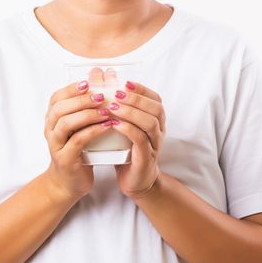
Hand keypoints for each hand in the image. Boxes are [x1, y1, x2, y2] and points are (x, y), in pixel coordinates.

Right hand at [43, 79, 113, 200]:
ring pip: (66, 123)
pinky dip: (93, 131)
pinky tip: (108, 125)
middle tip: (101, 95)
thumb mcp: (80, 126)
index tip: (89, 82)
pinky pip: (78, 141)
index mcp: (52, 120)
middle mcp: (50, 130)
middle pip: (60, 108)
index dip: (71, 88)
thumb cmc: (77, 150)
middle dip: (81, 99)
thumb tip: (98, 75)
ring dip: (87, 114)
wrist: (69, 182)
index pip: (56, 98)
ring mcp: (56, 145)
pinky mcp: (65, 159)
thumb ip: (86, 105)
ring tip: (107, 109)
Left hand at [109, 81, 165, 198]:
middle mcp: (159, 131)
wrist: (134, 181)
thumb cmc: (126, 151)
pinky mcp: (146, 158)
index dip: (141, 89)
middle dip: (136, 98)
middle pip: (155, 108)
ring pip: (150, 123)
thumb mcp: (121, 127)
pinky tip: (115, 125)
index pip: (155, 99)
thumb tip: (102, 81)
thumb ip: (115, 108)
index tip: (124, 82)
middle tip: (116, 92)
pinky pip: (141, 141)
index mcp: (155, 121)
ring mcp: (154, 145)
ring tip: (113, 106)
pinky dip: (129, 130)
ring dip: (131, 112)